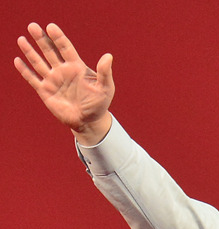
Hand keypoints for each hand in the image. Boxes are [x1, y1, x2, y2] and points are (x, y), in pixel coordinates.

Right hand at [15, 23, 114, 144]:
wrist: (89, 121)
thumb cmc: (99, 103)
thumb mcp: (105, 88)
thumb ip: (104, 72)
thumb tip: (108, 56)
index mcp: (76, 67)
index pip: (65, 48)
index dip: (58, 37)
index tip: (51, 27)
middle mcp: (63, 71)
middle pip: (50, 51)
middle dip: (41, 39)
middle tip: (33, 26)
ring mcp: (53, 80)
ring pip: (39, 62)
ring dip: (30, 51)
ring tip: (22, 39)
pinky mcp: (45, 91)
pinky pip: (33, 79)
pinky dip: (25, 70)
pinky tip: (17, 61)